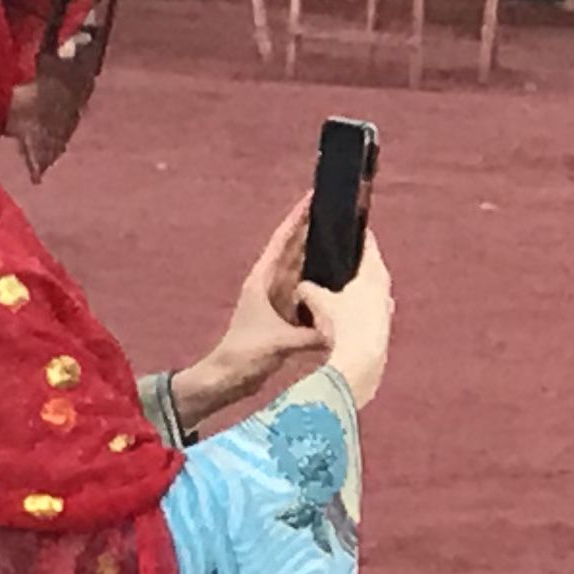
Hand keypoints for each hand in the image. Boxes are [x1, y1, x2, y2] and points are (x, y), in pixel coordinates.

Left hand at [166, 202, 321, 432]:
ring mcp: (278, 298)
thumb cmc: (245, 354)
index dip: (297, 218)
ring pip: (303, 268)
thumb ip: (310, 334)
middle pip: (295, 249)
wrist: (228, 377)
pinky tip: (341, 280)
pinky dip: (323, 282)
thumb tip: (341, 330)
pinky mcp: (286, 314)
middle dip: (313, 228)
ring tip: (345, 239)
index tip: (313, 197)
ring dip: (320, 254)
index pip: (283, 241)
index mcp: (263, 280)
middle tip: (338, 212)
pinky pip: (309, 291)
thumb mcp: (280, 342)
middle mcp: (271, 284)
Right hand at [295, 232, 394, 410]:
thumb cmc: (343, 324)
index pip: (367, 242)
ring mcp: (386, 307)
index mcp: (374, 271)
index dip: (356, 233)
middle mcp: (385, 287)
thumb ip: (307, 289)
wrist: (362, 360)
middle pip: (369, 266)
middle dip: (352, 263)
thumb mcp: (318, 302)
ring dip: (353, 287)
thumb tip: (300, 287)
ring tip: (332, 286)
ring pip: (368, 289)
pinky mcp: (382, 326)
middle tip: (334, 256)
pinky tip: (339, 313)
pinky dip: (354, 307)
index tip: (347, 226)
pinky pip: (367, 308)